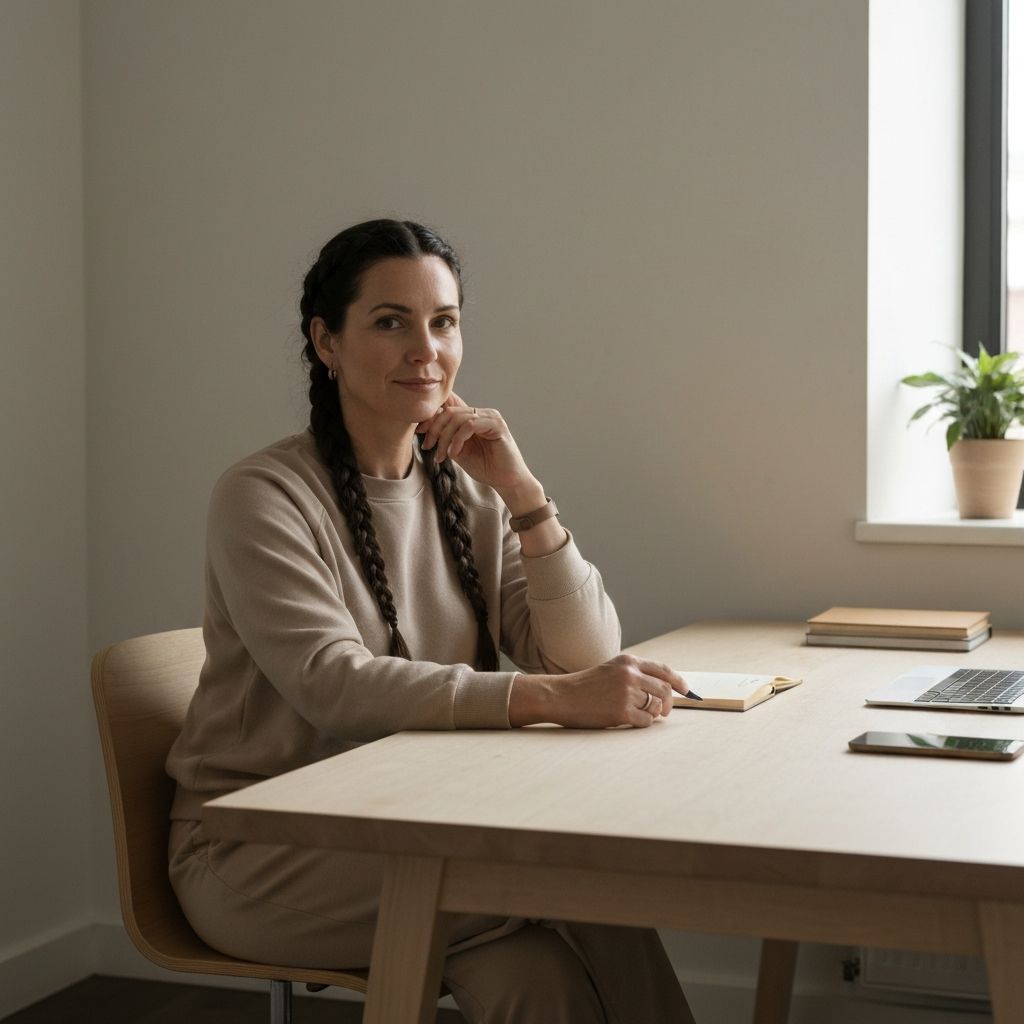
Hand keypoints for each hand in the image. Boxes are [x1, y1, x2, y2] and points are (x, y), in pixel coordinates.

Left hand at [416, 393, 534, 496]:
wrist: (506, 482)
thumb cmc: (485, 467)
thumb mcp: (458, 451)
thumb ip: (446, 438)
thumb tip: (425, 427)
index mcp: (472, 417)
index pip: (448, 405)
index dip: (431, 416)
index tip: (419, 432)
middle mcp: (481, 413)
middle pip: (449, 410)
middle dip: (434, 428)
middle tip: (427, 446)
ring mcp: (490, 417)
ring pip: (457, 418)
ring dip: (445, 437)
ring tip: (441, 456)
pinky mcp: (497, 424)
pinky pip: (470, 425)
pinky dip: (458, 439)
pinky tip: (454, 453)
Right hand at [508, 655, 692, 728]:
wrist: (560, 696)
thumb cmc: (585, 686)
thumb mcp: (610, 671)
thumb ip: (635, 675)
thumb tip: (665, 690)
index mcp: (628, 661)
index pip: (663, 670)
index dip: (679, 681)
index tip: (686, 691)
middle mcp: (630, 674)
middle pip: (665, 690)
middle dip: (669, 703)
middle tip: (664, 711)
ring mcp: (627, 693)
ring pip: (656, 707)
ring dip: (652, 714)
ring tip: (637, 714)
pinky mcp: (622, 712)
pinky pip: (646, 721)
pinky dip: (642, 723)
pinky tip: (629, 720)